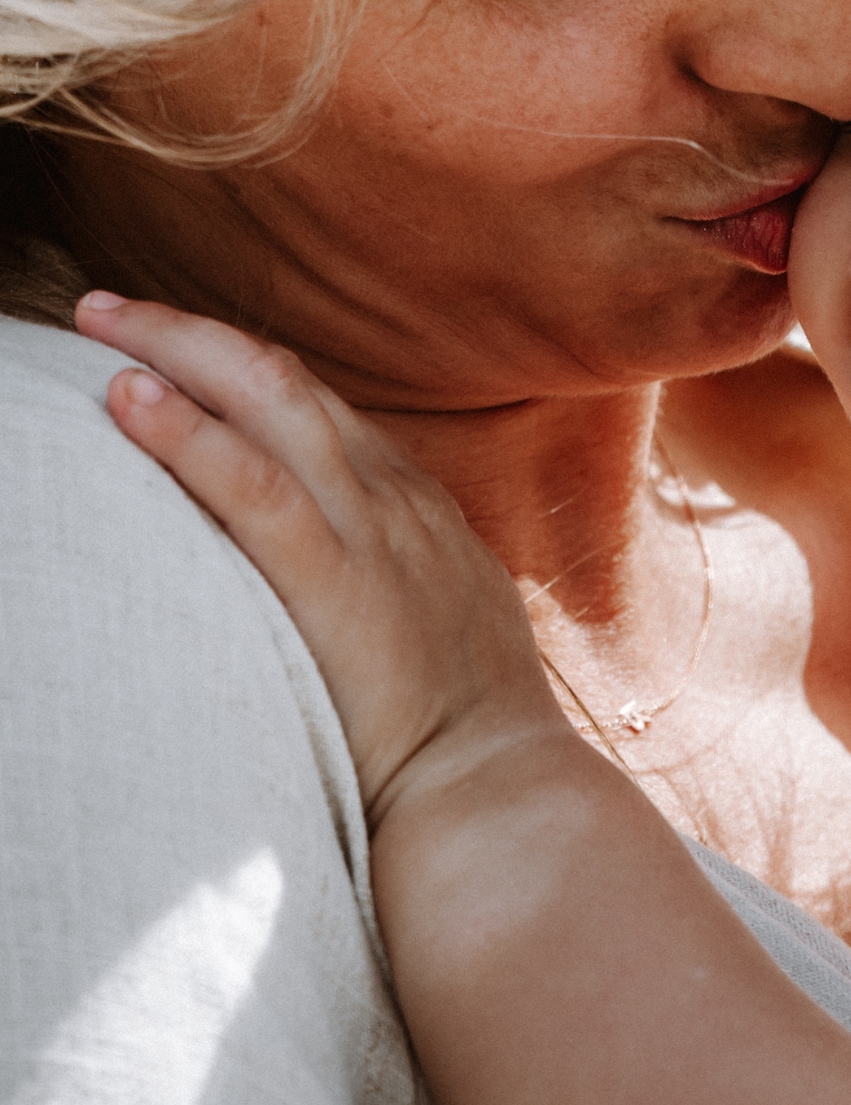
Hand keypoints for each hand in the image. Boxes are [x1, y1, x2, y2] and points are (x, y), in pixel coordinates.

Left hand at [75, 292, 565, 828]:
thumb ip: (393, 586)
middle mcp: (395, 499)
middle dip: (191, 335)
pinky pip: (255, 484)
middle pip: (286, 379)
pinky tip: (129, 399)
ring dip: (178, 350)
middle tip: (105, 309)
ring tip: (97, 323)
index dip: (238, 368)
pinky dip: (189, 433)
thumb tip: (339, 584)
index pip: (318, 407)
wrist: (498, 795)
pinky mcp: (338, 583)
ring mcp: (372, 532)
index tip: (174, 353)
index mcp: (416, 509)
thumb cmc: (465, 739)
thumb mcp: (441, 631)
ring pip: (271, 401)